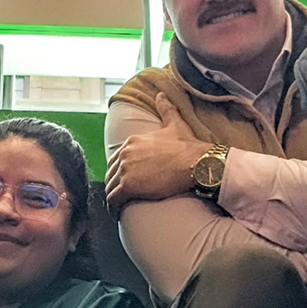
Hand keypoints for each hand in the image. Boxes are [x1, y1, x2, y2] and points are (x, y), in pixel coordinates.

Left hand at [105, 93, 210, 215]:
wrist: (196, 163)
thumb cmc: (188, 147)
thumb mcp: (175, 124)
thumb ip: (166, 109)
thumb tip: (161, 94)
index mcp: (133, 141)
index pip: (117, 159)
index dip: (120, 171)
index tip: (125, 180)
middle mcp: (125, 153)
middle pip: (111, 173)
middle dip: (114, 184)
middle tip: (120, 195)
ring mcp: (125, 170)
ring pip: (110, 187)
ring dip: (113, 197)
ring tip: (118, 206)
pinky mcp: (129, 186)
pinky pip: (113, 199)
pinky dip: (113, 207)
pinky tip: (117, 213)